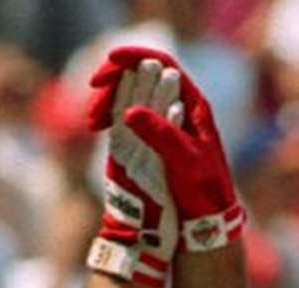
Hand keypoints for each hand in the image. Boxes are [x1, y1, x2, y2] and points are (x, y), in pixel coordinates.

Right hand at [89, 46, 245, 251]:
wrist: (206, 219)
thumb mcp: (184, 160)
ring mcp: (164, 123)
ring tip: (93, 120)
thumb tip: (129, 110)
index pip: (164, 65)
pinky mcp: (150, 139)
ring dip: (108, 101)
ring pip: (130, 97)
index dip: (136, 57)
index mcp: (193, 105)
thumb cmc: (203, 190)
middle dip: (115, 83)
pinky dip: (110, 117)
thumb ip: (160, 134)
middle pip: (143, 77)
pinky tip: (97, 125)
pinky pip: (126, 117)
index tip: (110, 61)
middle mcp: (179, 108)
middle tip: (96, 100)